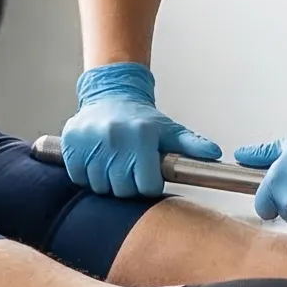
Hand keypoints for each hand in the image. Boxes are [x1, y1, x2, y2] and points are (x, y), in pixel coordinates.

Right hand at [61, 63, 221, 198]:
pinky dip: (86, 175)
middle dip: (128, 186)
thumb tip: (214, 153)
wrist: (111, 96)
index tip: (147, 176)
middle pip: (122, 189)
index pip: (146, 186)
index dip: (148, 185)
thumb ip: (192, 145)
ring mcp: (90, 140)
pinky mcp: (71, 142)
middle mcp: (114, 136)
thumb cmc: (141, 119)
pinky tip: (96, 162)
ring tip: (113, 165)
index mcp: (142, 135)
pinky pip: (78, 177)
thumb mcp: (170, 130)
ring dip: (106, 182)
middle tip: (129, 171)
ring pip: (99, 186)